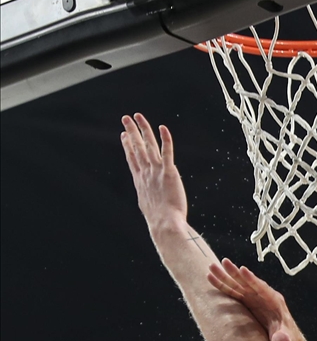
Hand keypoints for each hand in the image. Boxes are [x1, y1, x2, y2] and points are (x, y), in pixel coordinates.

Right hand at [121, 114, 186, 230]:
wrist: (164, 223)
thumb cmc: (159, 218)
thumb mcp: (148, 203)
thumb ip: (149, 194)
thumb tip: (149, 194)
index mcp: (140, 180)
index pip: (132, 157)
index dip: (128, 144)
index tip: (123, 134)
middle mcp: (146, 173)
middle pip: (137, 147)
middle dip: (131, 131)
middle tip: (126, 118)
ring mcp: (156, 171)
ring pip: (149, 146)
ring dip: (143, 129)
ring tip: (138, 117)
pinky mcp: (169, 172)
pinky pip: (167, 153)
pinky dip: (165, 139)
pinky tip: (163, 128)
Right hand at [207, 258, 306, 340]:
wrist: (283, 338)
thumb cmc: (286, 338)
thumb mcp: (286, 340)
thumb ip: (283, 339)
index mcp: (274, 301)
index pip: (262, 288)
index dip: (252, 280)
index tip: (243, 269)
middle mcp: (263, 296)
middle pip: (247, 282)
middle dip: (235, 272)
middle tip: (223, 261)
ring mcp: (254, 298)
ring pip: (238, 285)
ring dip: (225, 276)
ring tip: (212, 267)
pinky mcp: (247, 302)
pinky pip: (233, 292)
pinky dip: (223, 286)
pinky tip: (212, 279)